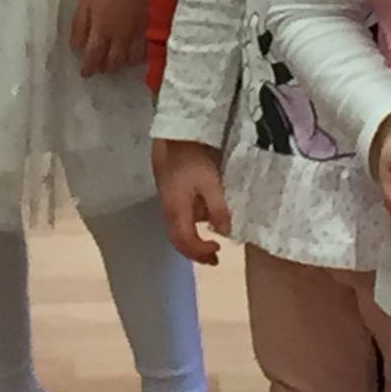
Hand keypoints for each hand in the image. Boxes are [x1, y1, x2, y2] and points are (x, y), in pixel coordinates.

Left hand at [68, 0, 145, 76]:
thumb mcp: (85, 1)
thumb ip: (79, 26)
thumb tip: (76, 46)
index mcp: (102, 31)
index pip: (94, 58)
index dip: (88, 68)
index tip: (85, 73)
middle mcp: (121, 38)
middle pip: (114, 63)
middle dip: (105, 67)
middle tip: (100, 67)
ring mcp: (139, 34)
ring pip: (131, 60)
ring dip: (122, 63)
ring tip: (117, 60)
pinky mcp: (153, 27)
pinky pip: (148, 50)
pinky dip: (140, 56)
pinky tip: (136, 52)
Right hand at [151, 139, 232, 265]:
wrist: (174, 134)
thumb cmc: (193, 157)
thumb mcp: (211, 182)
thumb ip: (218, 208)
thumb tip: (224, 232)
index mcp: (176, 211)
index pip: (185, 242)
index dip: (200, 253)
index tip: (217, 253)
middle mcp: (168, 210)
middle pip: (178, 240)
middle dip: (195, 252)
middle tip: (214, 257)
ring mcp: (166, 200)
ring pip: (177, 229)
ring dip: (192, 239)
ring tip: (211, 240)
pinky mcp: (168, 191)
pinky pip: (178, 217)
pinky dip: (190, 224)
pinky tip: (203, 216)